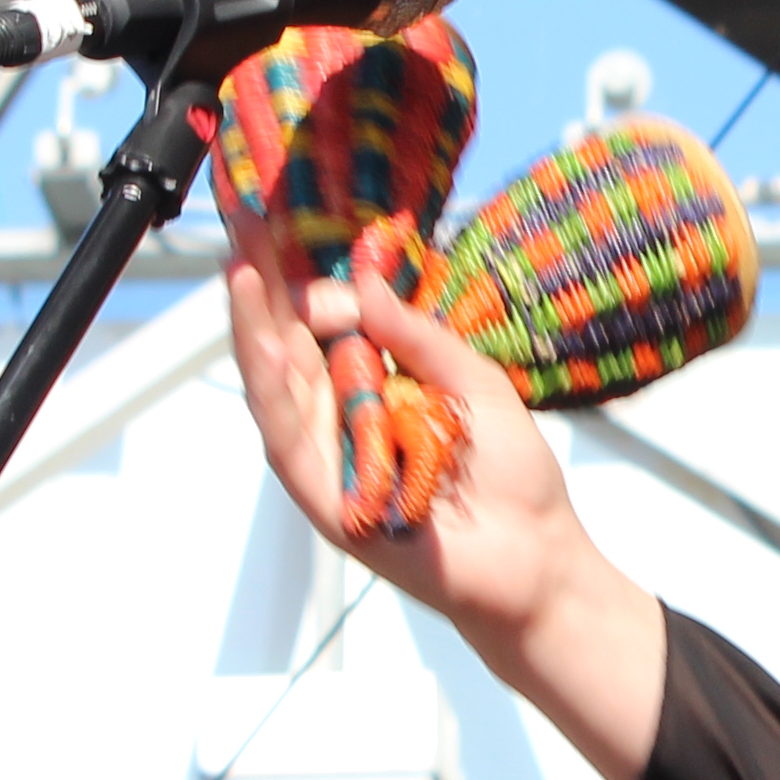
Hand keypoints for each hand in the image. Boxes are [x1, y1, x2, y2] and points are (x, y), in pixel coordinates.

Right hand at [218, 205, 568, 619]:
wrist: (538, 557)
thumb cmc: (510, 477)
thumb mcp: (472, 382)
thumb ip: (417, 337)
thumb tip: (365, 284)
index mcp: (373, 393)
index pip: (321, 327)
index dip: (301, 277)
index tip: (284, 223)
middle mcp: (340, 425)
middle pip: (286, 347)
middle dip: (264, 286)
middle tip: (243, 222)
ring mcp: (329, 464)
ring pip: (276, 390)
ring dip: (254, 330)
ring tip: (241, 269)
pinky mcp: (327, 504)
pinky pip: (291, 442)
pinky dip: (275, 393)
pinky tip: (267, 343)